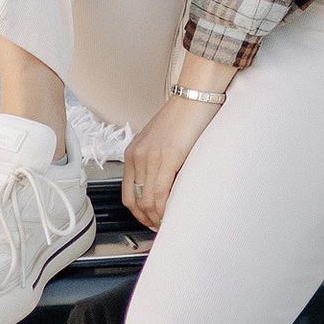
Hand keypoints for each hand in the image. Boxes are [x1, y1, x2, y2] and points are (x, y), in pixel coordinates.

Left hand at [122, 84, 224, 227]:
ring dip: (157, 217)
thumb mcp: (161, 142)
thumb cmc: (183, 117)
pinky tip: (172, 212)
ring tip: (168, 222)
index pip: (128, 193)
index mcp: (133, 153)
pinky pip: (160, 193)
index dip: (138, 213)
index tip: (150, 220)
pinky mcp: (166, 159)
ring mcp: (150, 158)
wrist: (195, 97)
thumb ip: (156, 163)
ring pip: (147, 201)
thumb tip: (162, 188)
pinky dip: (165, 208)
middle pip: (135, 201)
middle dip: (147, 219)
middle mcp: (137, 156)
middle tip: (160, 226)